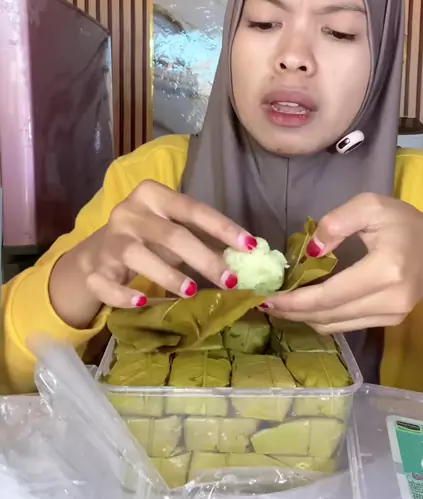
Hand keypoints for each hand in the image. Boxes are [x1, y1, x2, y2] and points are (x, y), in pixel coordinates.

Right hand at [70, 181, 256, 309]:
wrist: (98, 255)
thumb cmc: (148, 240)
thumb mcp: (173, 232)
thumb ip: (203, 239)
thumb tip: (247, 257)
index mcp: (153, 195)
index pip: (193, 209)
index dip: (223, 228)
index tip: (251, 246)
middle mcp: (129, 212)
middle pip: (171, 234)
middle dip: (204, 258)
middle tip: (230, 280)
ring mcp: (109, 240)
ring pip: (137, 255)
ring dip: (167, 275)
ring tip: (192, 291)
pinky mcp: (94, 268)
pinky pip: (107, 283)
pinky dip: (124, 294)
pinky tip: (142, 302)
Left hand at [265, 194, 422, 332]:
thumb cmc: (406, 226)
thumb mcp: (372, 207)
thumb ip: (337, 222)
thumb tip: (310, 251)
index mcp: (386, 270)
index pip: (332, 294)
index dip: (296, 300)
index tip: (267, 297)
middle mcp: (389, 299)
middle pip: (328, 314)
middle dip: (292, 311)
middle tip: (263, 301)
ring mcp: (390, 316)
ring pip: (334, 325)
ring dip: (303, 317)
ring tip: (278, 303)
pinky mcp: (387, 323)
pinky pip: (344, 325)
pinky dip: (320, 317)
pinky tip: (303, 306)